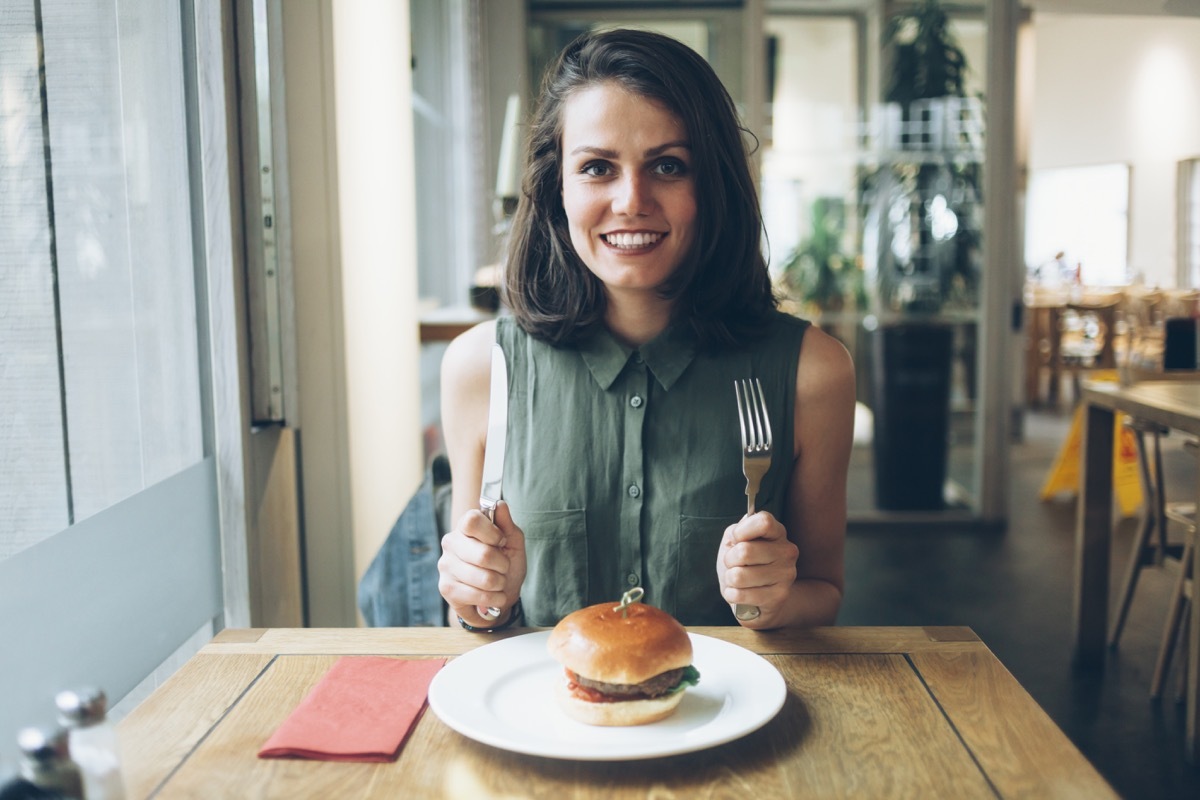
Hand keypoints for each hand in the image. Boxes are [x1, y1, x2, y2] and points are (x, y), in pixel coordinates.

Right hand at [438, 501, 526, 627]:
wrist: (498, 596)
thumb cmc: (505, 565)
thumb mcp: (512, 543)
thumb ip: (507, 524)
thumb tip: (500, 504)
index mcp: (465, 527)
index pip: (472, 520)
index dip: (492, 533)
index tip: (501, 541)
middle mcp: (451, 543)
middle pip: (483, 554)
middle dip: (503, 565)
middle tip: (503, 567)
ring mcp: (446, 566)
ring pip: (484, 578)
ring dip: (500, 583)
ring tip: (498, 582)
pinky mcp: (446, 588)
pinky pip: (478, 595)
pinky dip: (493, 598)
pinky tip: (493, 596)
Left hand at [716, 512, 798, 623]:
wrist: (758, 597)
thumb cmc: (743, 563)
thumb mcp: (735, 541)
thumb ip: (735, 532)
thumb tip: (735, 537)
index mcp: (777, 532)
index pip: (764, 522)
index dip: (742, 531)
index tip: (736, 539)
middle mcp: (787, 551)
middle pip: (744, 551)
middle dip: (729, 559)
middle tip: (734, 564)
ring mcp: (786, 574)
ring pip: (739, 575)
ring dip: (730, 579)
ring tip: (738, 580)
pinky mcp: (779, 596)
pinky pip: (740, 595)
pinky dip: (732, 594)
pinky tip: (739, 593)